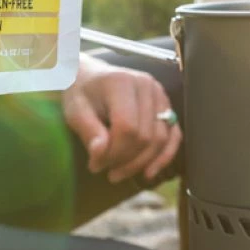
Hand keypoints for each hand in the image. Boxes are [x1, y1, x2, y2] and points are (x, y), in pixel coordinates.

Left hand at [61, 54, 181, 182]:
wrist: (90, 76)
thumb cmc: (81, 93)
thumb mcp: (75, 111)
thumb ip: (89, 133)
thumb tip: (101, 156)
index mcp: (122, 82)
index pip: (127, 127)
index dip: (114, 153)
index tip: (95, 165)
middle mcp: (146, 85)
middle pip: (145, 136)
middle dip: (126, 160)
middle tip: (106, 170)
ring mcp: (160, 94)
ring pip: (161, 139)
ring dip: (142, 163)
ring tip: (119, 173)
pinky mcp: (166, 105)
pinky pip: (173, 135)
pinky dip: (163, 156)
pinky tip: (148, 172)